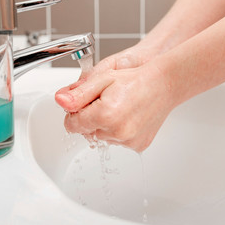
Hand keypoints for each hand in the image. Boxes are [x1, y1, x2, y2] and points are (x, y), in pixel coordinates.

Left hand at [55, 62, 175, 151]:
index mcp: (105, 114)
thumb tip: (60, 101)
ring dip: (105, 125)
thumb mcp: (103, 79)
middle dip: (91, 118)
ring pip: (102, 137)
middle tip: (107, 101)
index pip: (71, 125)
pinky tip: (129, 117)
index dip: (75, 112)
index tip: (85, 103)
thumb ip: (79, 94)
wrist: (163, 84)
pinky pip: (118, 142)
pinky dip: (119, 131)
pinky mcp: (138, 146)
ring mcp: (128, 141)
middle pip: (87, 132)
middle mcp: (117, 132)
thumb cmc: (135, 79)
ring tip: (120, 108)